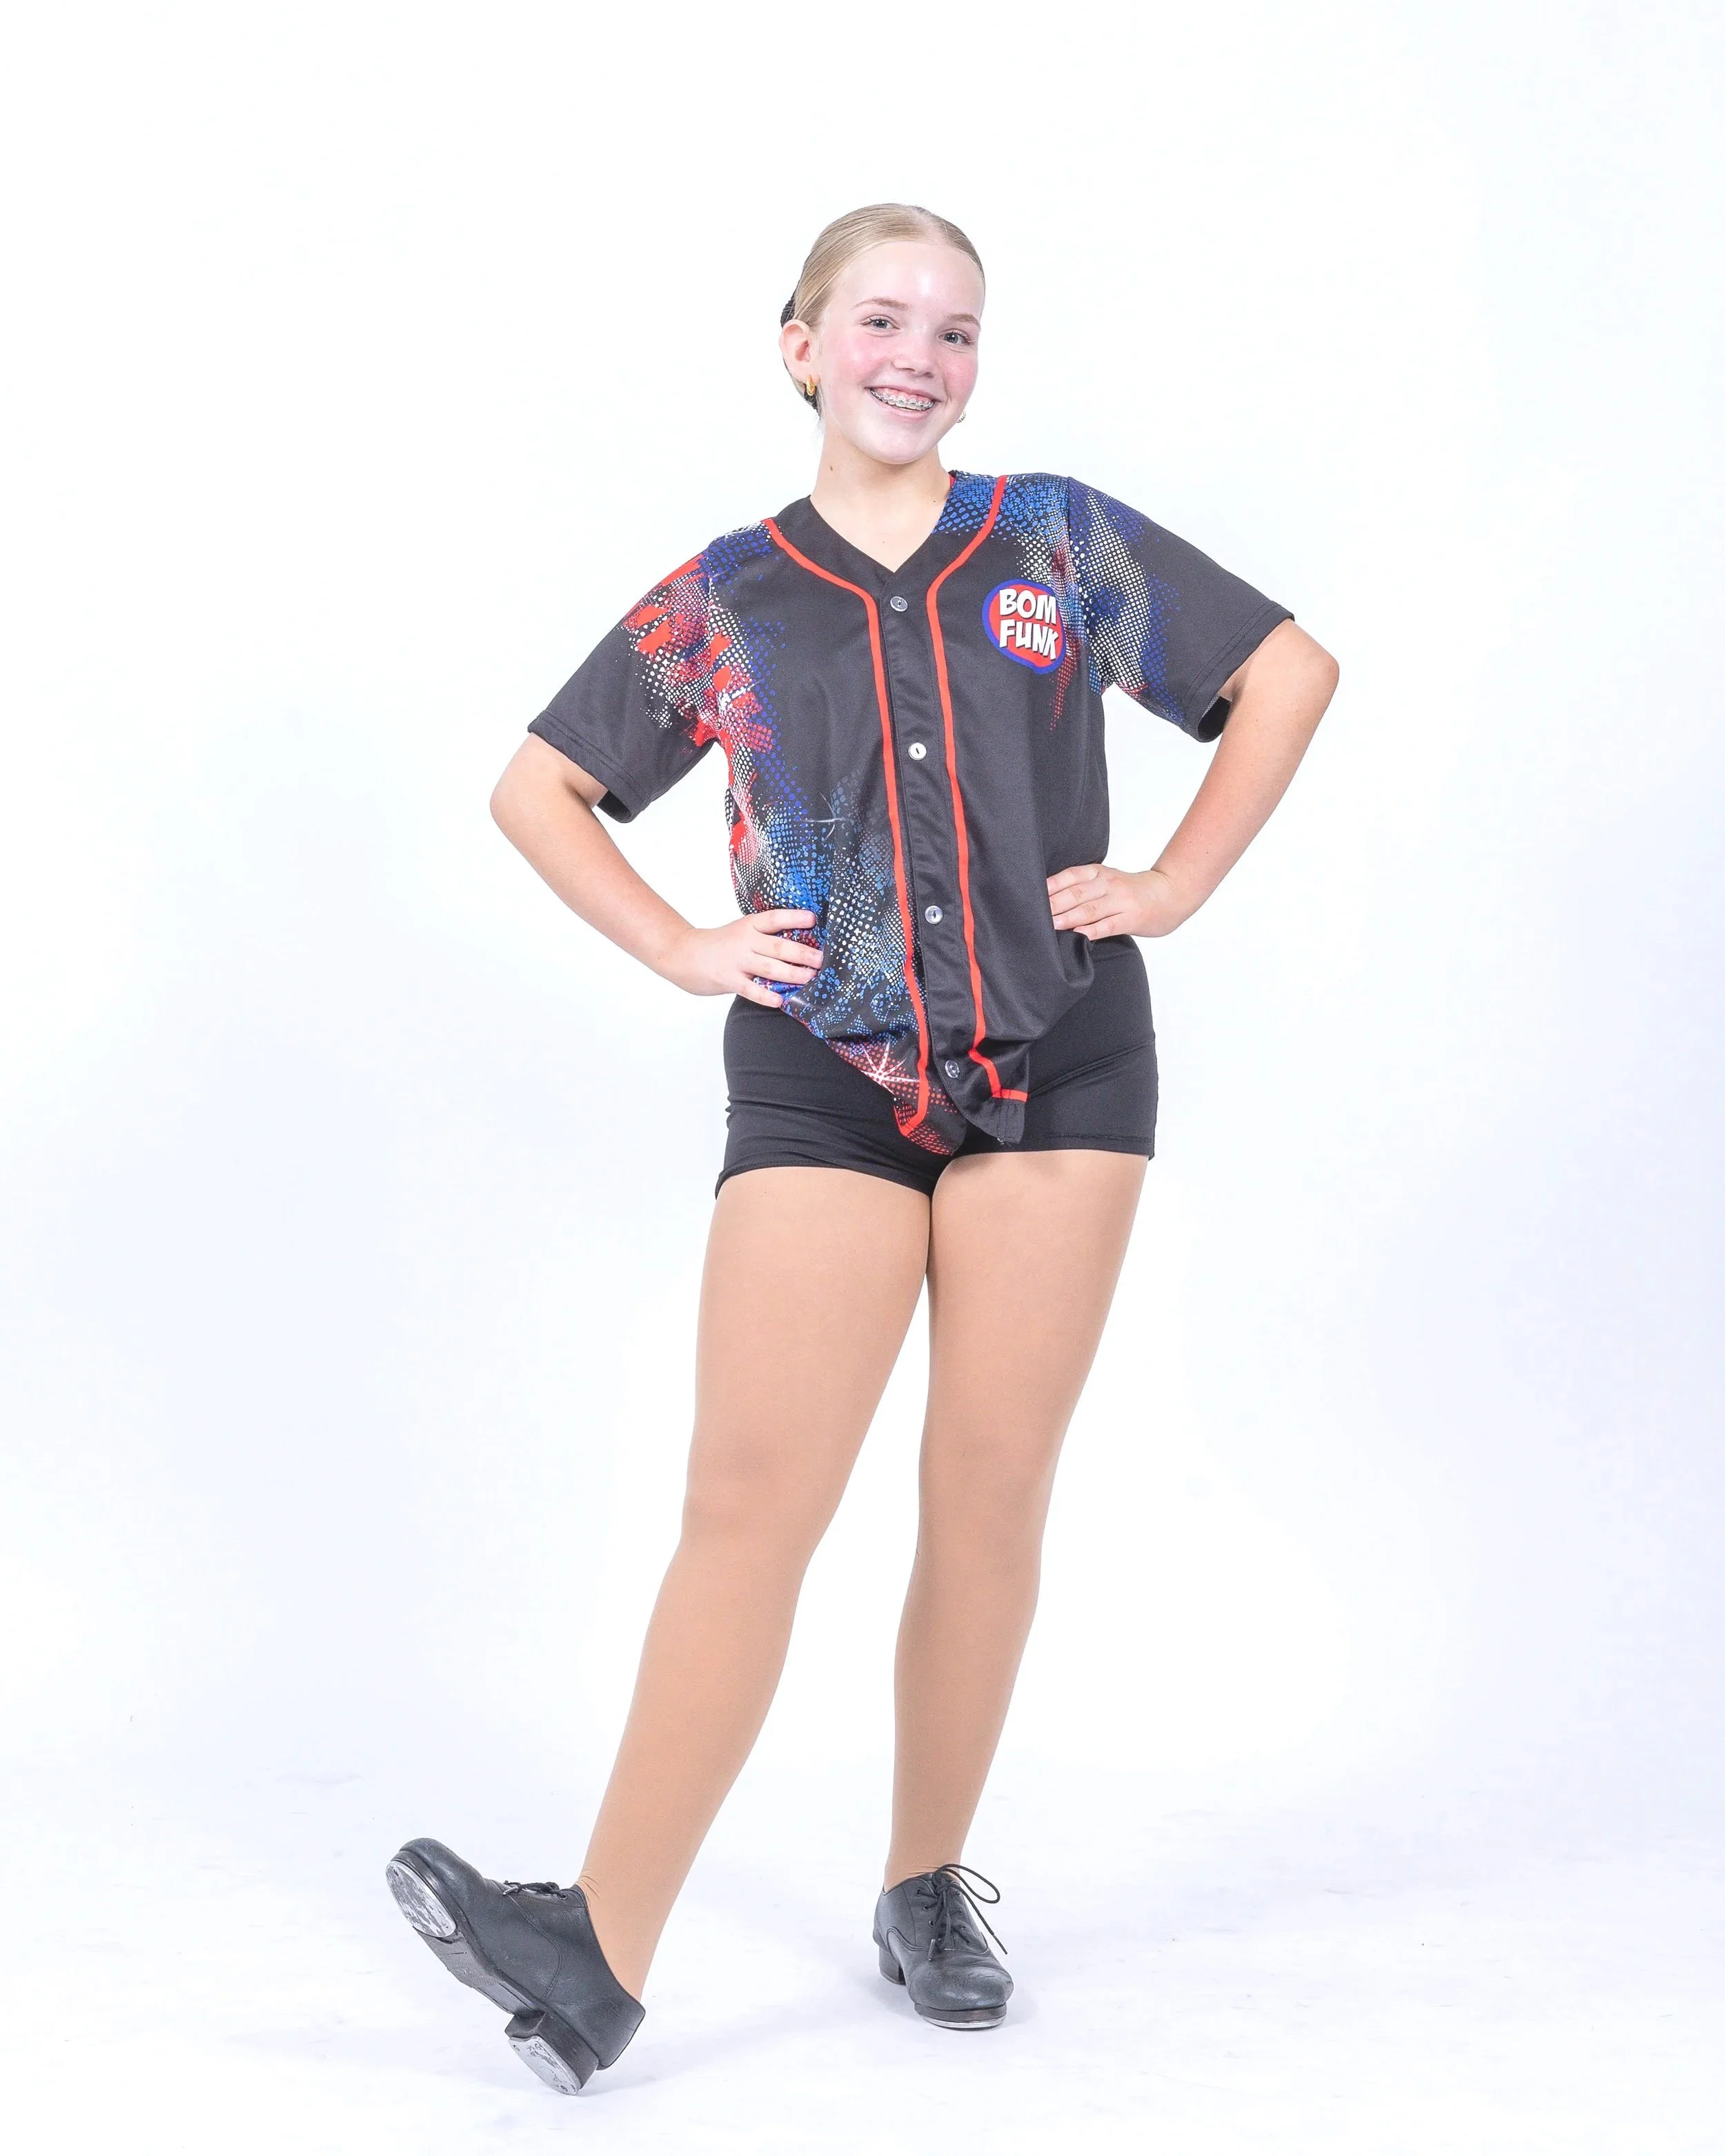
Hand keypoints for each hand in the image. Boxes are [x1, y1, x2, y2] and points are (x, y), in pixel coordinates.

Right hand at [656, 908, 823, 1007]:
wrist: (682, 953)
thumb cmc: (718, 945)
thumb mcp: (740, 931)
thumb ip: (764, 937)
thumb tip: (799, 946)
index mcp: (749, 925)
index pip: (774, 919)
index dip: (794, 918)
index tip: (813, 919)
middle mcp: (744, 941)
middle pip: (778, 946)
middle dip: (803, 953)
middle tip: (822, 960)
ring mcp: (736, 961)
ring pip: (769, 967)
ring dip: (792, 973)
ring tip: (810, 978)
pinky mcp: (728, 979)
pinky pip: (751, 989)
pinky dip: (766, 995)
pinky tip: (780, 1001)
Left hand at [1046, 863, 1193, 939]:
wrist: (1171, 893)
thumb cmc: (1132, 890)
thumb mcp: (1107, 880)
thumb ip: (1083, 887)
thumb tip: (1048, 901)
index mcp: (1099, 872)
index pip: (1070, 876)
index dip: (1050, 885)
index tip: (1030, 894)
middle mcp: (1108, 884)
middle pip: (1075, 893)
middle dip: (1052, 905)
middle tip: (1032, 915)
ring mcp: (1120, 901)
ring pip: (1089, 910)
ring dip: (1066, 919)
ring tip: (1048, 926)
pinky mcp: (1130, 919)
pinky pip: (1106, 926)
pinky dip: (1089, 931)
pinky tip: (1076, 937)